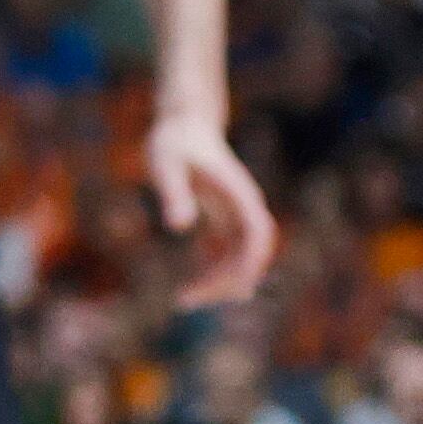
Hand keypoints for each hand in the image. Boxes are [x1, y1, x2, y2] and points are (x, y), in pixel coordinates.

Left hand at [148, 109, 276, 306]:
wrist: (184, 124)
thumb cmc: (173, 141)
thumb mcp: (165, 163)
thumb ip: (173, 192)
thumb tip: (180, 226)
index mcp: (239, 194)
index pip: (257, 235)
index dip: (249, 263)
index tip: (232, 289)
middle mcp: (245, 207)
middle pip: (250, 254)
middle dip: (227, 281)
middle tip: (188, 300)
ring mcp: (237, 214)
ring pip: (239, 258)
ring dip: (219, 280)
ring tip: (185, 300)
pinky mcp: (225, 218)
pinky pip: (227, 253)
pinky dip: (214, 271)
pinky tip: (193, 288)